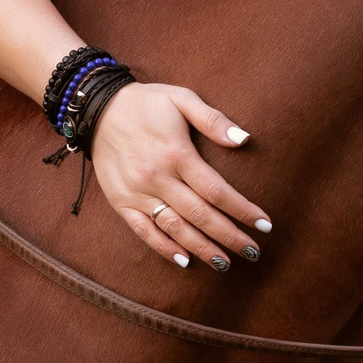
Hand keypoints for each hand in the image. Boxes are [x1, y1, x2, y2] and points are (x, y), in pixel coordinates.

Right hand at [89, 82, 271, 270]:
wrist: (98, 109)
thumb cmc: (146, 103)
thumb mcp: (181, 98)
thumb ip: (213, 119)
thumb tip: (244, 139)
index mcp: (177, 154)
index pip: (217, 190)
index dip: (243, 210)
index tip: (265, 224)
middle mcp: (158, 178)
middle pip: (201, 215)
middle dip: (230, 236)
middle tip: (253, 252)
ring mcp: (138, 193)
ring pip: (176, 228)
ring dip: (203, 248)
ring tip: (225, 263)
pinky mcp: (121, 202)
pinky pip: (145, 231)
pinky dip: (165, 248)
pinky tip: (185, 261)